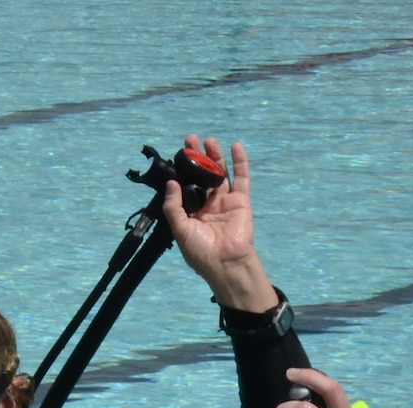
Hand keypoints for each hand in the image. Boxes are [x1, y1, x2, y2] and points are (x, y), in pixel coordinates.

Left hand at [163, 136, 274, 312]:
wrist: (226, 263)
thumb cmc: (200, 250)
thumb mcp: (180, 229)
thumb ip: (174, 207)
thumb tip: (171, 183)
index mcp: (192, 211)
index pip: (186, 185)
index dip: (182, 170)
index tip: (177, 154)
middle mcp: (208, 203)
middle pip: (202, 175)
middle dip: (197, 157)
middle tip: (190, 140)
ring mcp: (225, 200)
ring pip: (220, 173)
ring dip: (215, 156)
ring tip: (208, 140)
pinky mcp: (241, 199)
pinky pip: (241, 177)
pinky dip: (240, 162)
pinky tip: (235, 146)